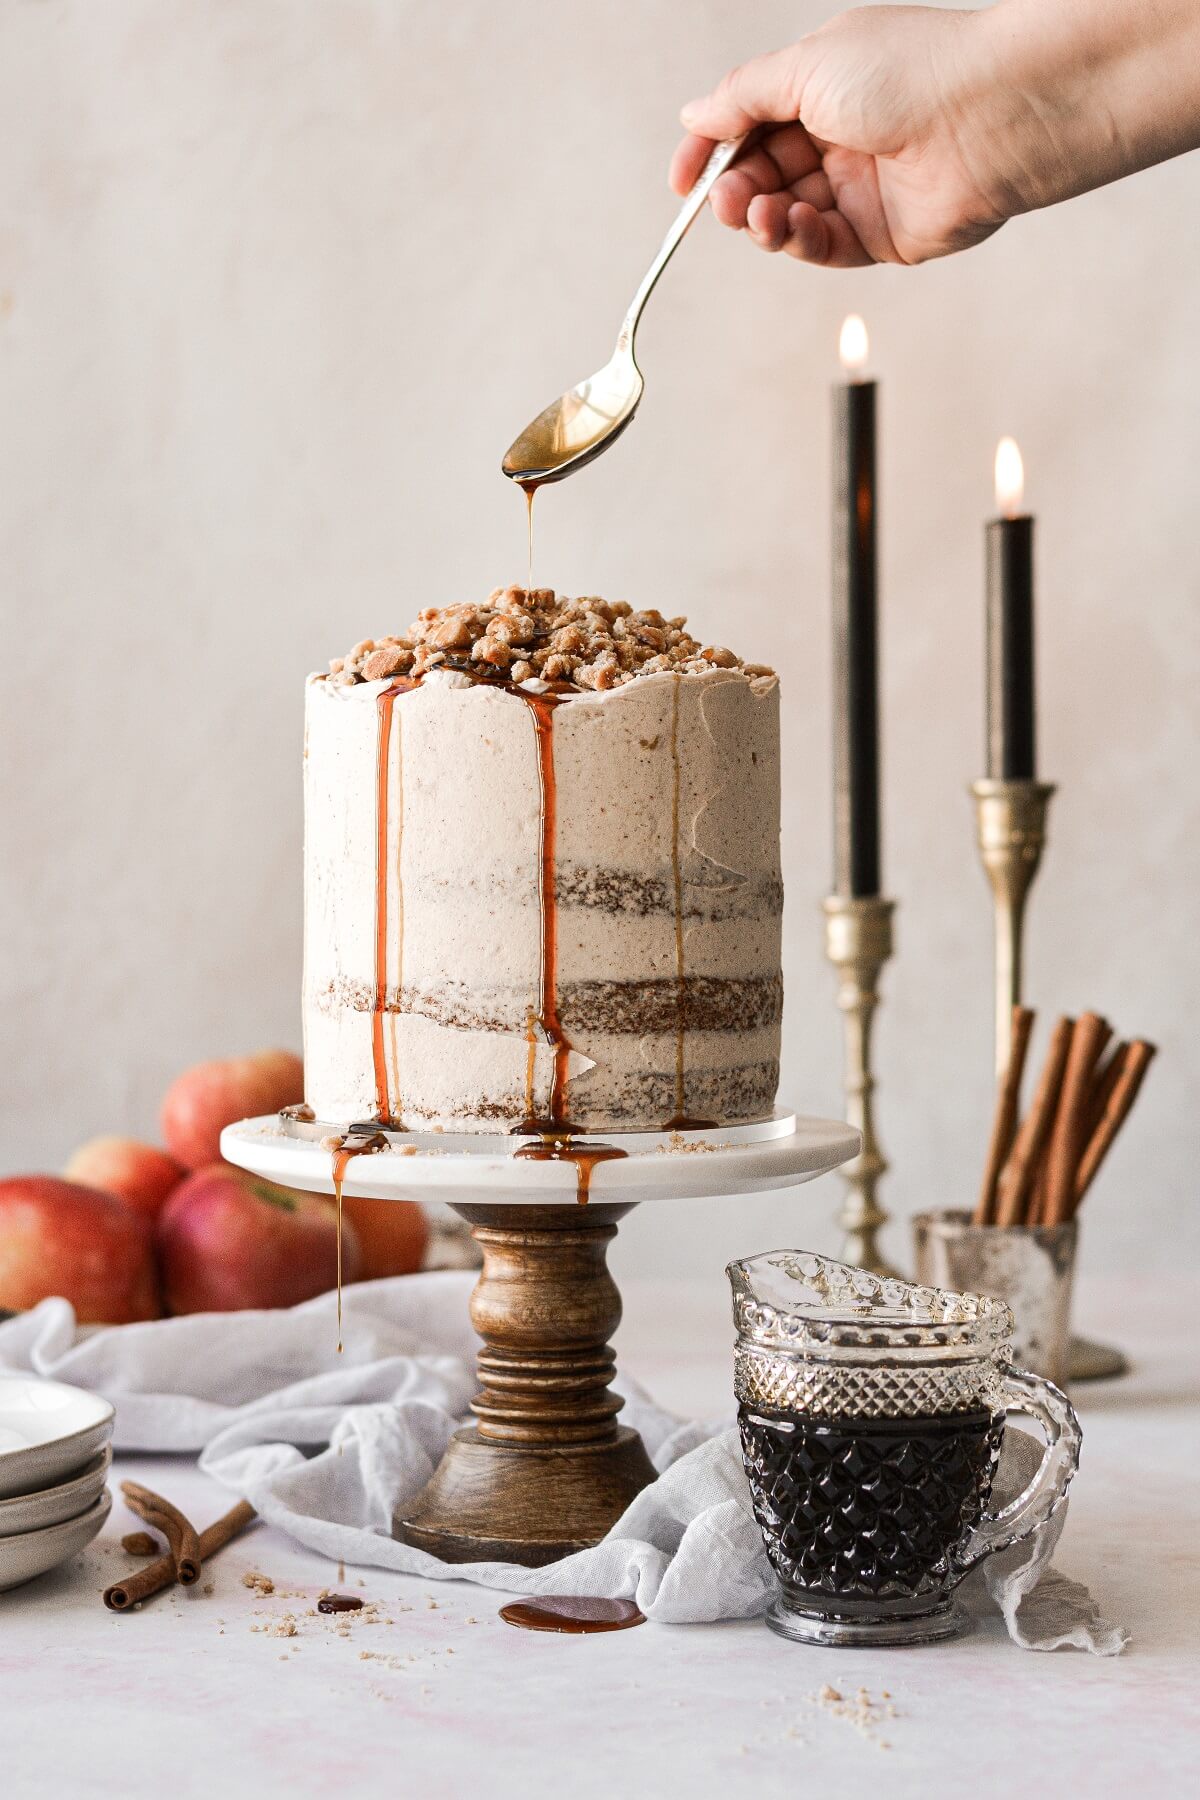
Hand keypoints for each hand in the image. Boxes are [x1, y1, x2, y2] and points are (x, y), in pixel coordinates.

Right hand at [669, 6, 1012, 267]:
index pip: (751, 124)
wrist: (991, 115)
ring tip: (758, 213)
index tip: (682, 180)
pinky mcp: (882, 234)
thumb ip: (744, 97)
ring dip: (762, 218)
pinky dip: (798, 240)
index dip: (711, 151)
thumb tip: (695, 115)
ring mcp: (862, 187)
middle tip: (724, 200)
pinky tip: (791, 225)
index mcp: (826, 85)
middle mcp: (843, 136)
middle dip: (735, 191)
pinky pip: (823, 246)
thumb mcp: (806, 67)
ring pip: (788, 215)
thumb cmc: (912, 71)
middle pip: (764, 175)